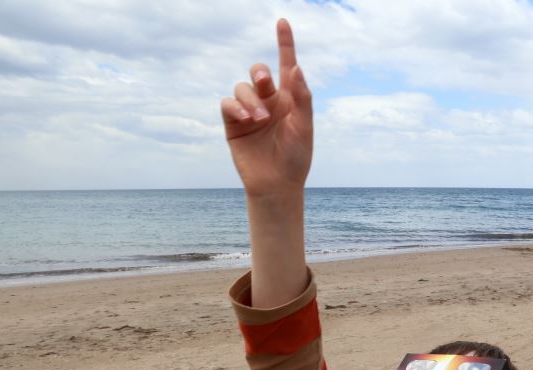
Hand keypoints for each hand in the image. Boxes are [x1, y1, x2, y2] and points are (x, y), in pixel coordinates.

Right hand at [220, 19, 312, 197]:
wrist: (277, 184)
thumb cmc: (296, 158)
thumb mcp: (305, 128)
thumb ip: (302, 98)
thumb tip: (296, 67)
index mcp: (290, 99)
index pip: (286, 65)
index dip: (285, 43)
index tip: (283, 22)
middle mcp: (268, 101)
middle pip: (258, 72)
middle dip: (259, 72)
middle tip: (265, 83)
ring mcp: (249, 111)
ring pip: (242, 87)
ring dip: (250, 99)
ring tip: (259, 119)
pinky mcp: (233, 124)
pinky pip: (227, 103)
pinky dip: (235, 107)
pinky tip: (246, 119)